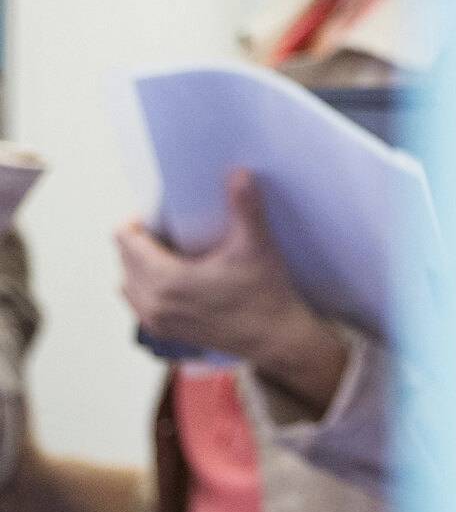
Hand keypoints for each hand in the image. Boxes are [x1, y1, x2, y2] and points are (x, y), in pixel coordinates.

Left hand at [115, 172, 346, 413]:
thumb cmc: (266, 294)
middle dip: (142, 240)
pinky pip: (138, 302)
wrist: (276, 339)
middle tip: (174, 225)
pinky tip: (175, 274)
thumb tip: (239, 172)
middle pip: (124, 260)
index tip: (166, 211)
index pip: (126, 242)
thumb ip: (245, 207)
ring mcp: (157, 323)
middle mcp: (153, 305)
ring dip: (141, 264)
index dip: (140, 221)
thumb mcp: (256, 245)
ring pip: (128, 283)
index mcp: (166, 282)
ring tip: (173, 248)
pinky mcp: (165, 333)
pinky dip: (146, 285)